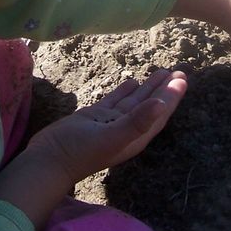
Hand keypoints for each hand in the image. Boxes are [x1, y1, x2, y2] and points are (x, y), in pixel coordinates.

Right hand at [25, 70, 187, 184]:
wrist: (49, 159)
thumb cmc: (81, 152)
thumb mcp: (111, 137)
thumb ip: (137, 122)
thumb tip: (161, 105)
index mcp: (135, 137)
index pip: (158, 113)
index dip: (171, 97)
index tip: (181, 79)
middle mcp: (126, 129)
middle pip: (150, 105)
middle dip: (164, 90)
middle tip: (178, 72)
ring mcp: (110, 122)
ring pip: (134, 101)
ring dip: (148, 87)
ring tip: (160, 71)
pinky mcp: (95, 116)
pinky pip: (116, 100)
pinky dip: (125, 90)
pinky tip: (132, 81)